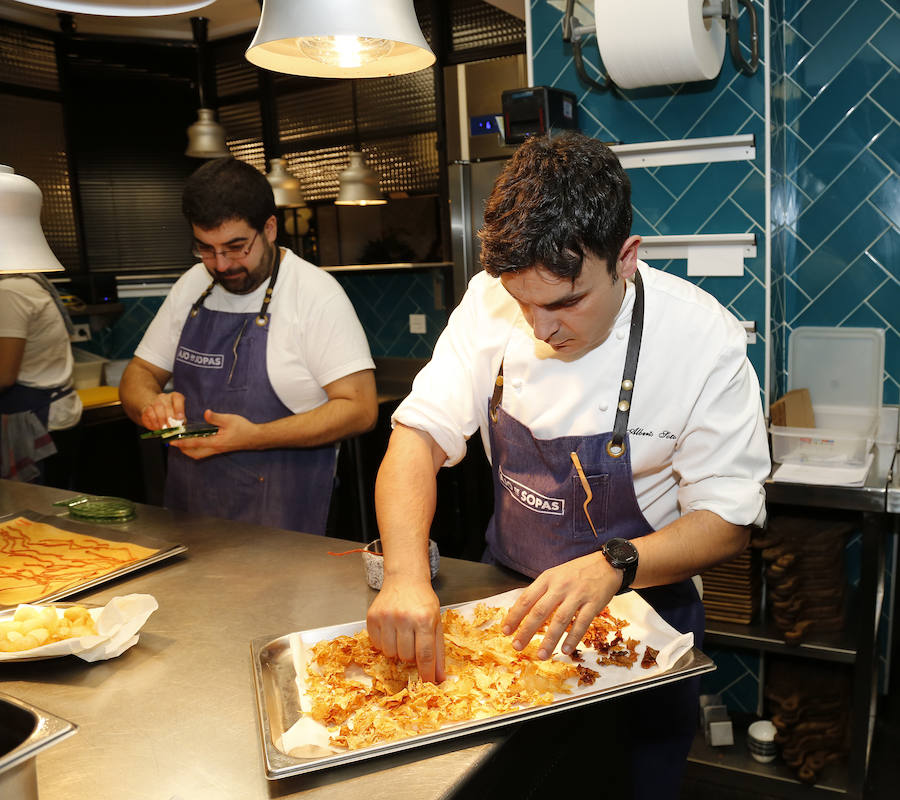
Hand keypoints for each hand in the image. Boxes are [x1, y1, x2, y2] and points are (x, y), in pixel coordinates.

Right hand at [139, 391, 185, 431]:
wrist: (154, 413)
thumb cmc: (170, 415)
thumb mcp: (177, 417)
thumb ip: (180, 421)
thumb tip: (180, 426)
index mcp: (175, 397)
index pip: (178, 398)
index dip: (179, 408)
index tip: (180, 418)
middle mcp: (164, 397)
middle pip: (167, 405)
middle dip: (170, 418)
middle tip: (172, 427)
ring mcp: (154, 401)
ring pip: (158, 407)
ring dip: (162, 419)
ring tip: (164, 428)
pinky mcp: (147, 407)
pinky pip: (150, 413)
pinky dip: (154, 421)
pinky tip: (157, 426)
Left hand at [167, 409, 257, 459]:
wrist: (254, 438)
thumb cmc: (243, 428)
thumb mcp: (230, 419)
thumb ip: (216, 417)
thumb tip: (205, 413)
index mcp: (215, 442)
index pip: (194, 443)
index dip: (182, 442)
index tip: (172, 441)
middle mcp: (215, 449)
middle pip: (194, 453)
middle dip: (182, 449)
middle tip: (174, 442)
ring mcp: (217, 450)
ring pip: (198, 454)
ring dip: (188, 450)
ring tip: (181, 442)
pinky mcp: (220, 449)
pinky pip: (204, 453)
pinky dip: (196, 449)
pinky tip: (195, 442)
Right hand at [366, 575, 444, 683]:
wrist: (405, 579)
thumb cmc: (422, 601)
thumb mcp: (437, 622)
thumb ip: (438, 652)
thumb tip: (440, 678)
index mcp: (423, 619)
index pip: (425, 655)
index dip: (426, 673)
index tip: (428, 683)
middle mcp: (403, 618)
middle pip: (406, 657)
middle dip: (411, 655)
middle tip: (414, 640)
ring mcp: (385, 617)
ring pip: (390, 653)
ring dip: (397, 650)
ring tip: (402, 634)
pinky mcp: (372, 618)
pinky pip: (377, 645)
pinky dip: (384, 643)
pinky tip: (391, 630)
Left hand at [501, 551, 622, 659]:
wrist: (606, 564)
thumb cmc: (576, 572)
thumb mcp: (555, 575)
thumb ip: (541, 591)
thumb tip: (521, 611)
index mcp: (548, 578)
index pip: (526, 598)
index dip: (515, 616)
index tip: (506, 630)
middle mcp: (560, 586)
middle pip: (540, 611)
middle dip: (527, 630)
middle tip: (517, 646)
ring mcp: (577, 594)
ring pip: (560, 620)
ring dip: (549, 640)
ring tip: (541, 655)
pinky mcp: (594, 603)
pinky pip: (582, 623)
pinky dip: (573, 638)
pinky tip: (566, 650)